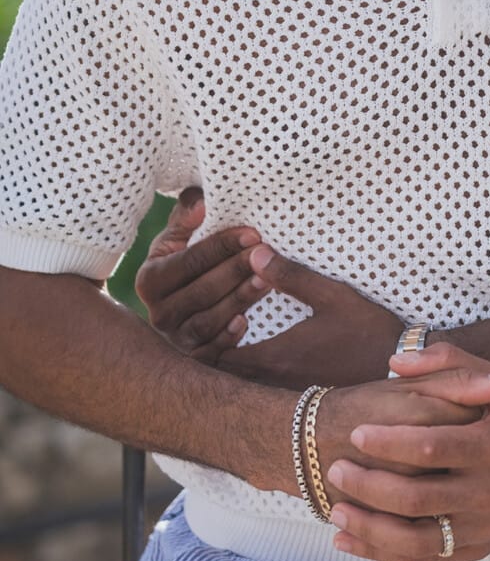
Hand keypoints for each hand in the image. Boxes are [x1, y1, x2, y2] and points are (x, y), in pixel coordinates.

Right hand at [135, 189, 261, 354]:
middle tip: (267, 254)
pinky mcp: (193, 358)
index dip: (222, 245)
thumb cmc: (185, 263)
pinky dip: (228, 337)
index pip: (190, 260)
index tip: (253, 233)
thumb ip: (186, 217)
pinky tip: (247, 321)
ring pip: (208, 321)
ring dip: (240, 299)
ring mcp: (175, 338)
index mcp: (150, 280)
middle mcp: (157, 313)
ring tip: (268, 280)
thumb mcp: (178, 239)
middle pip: (201, 291)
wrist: (182, 306)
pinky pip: (210, 352)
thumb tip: (201, 202)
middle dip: (236, 270)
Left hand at [136, 192, 403, 387]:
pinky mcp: (297, 404)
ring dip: (222, 372)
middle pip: (216, 382)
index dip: (197, 339)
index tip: (196, 317)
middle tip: (193, 334)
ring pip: (235, 392)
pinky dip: (244, 383)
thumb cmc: (369, 331)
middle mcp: (272, 386)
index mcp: (273, 357)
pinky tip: (249, 363)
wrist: (403, 370)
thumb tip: (254, 251)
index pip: (211, 357)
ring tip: (216, 346)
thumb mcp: (332, 296)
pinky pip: (255, 399)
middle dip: (201, 358)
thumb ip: (290, 275)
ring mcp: (284, 399)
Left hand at [321, 342, 489, 560]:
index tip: (356, 433)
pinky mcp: (476, 552)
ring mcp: (484, 528)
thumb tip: (395, 363)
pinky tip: (347, 538)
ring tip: (336, 508)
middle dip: (368, 486)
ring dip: (368, 527)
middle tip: (338, 469)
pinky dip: (380, 554)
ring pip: (415, 540)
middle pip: (417, 499)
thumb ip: (446, 361)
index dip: (389, 442)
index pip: (431, 447)